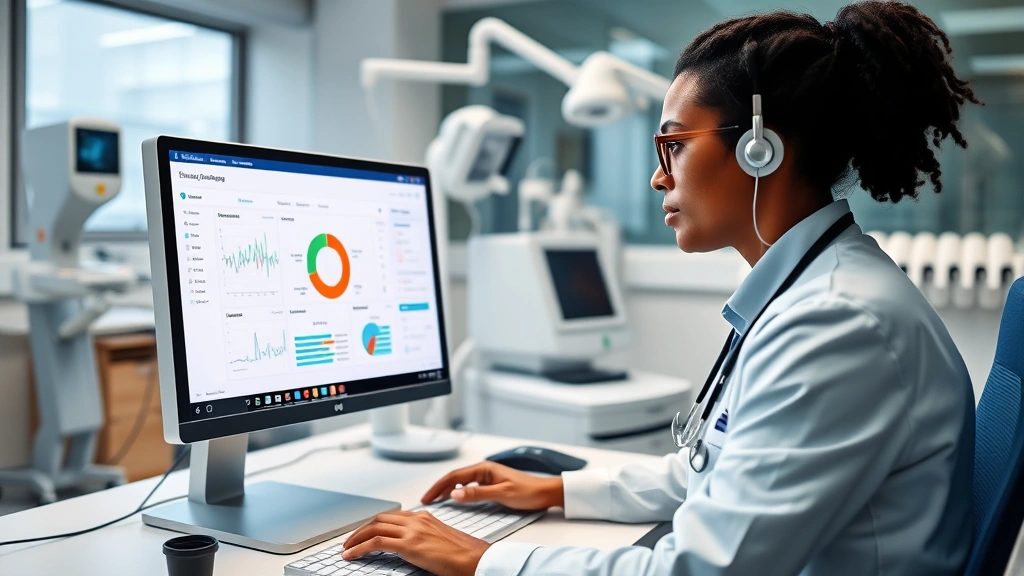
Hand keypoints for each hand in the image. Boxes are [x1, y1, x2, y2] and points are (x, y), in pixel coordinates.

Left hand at [342, 510, 488, 575]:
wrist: (476, 559)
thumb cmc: (465, 554)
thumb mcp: (442, 540)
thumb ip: (426, 538)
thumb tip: (414, 548)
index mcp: (425, 517)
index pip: (393, 516)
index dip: (375, 524)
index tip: (365, 533)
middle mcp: (417, 520)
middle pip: (380, 519)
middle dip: (361, 529)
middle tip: (350, 540)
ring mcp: (412, 531)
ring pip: (374, 528)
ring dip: (356, 538)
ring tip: (346, 549)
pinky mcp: (409, 545)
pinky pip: (376, 543)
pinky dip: (359, 548)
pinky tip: (351, 555)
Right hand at [421, 461, 564, 509]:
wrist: (546, 492)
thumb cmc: (528, 491)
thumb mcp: (501, 494)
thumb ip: (477, 493)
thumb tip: (455, 493)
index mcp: (485, 468)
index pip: (454, 476)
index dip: (438, 487)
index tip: (428, 497)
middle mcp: (484, 470)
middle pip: (455, 477)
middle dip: (439, 487)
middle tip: (427, 499)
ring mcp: (488, 476)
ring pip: (461, 481)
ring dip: (447, 489)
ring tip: (436, 499)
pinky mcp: (491, 483)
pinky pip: (469, 485)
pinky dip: (458, 491)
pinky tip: (455, 498)